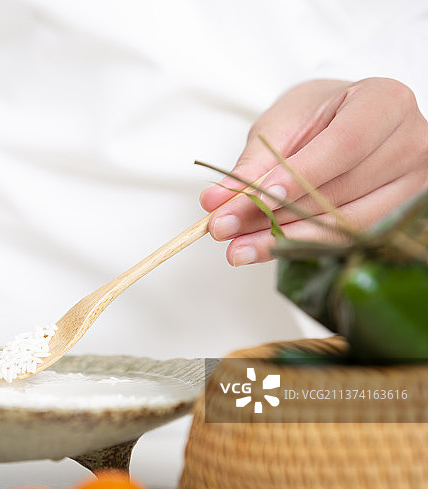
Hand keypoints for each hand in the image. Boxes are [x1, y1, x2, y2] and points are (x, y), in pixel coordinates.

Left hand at [200, 78, 427, 264]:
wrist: (345, 120)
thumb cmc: (317, 115)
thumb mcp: (280, 126)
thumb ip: (253, 164)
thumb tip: (215, 201)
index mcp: (385, 102)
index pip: (344, 145)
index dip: (299, 176)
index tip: (253, 199)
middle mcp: (411, 143)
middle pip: (340, 191)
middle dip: (274, 215)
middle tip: (222, 228)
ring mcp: (413, 185)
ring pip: (344, 225)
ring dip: (283, 240)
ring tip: (235, 248)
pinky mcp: (400, 217)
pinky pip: (346, 240)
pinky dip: (299, 247)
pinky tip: (261, 251)